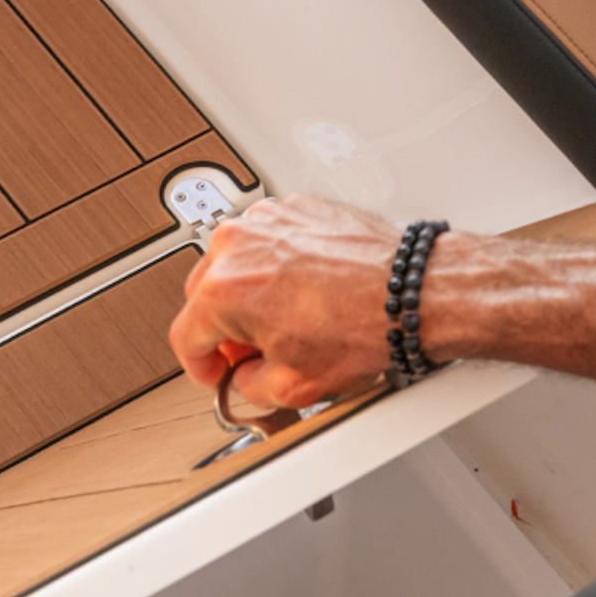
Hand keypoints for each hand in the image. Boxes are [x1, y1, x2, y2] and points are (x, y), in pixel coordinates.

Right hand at [168, 194, 399, 407]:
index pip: (185, 335)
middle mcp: (238, 245)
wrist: (411, 292)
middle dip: (224, 329)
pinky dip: (279, 267)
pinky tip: (307, 292)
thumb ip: (249, 387)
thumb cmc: (364, 326)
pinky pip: (270, 242)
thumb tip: (245, 378)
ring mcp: (266, 221)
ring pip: (236, 265)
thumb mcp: (294, 386)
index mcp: (223, 289)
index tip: (213, 372)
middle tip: (252, 353)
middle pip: (204, 295)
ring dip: (250, 294)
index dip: (199, 366)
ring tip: (288, 321)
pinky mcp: (296, 209)